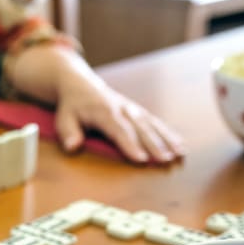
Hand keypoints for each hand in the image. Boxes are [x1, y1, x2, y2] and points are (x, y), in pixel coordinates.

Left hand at [55, 69, 184, 163]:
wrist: (81, 84)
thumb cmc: (72, 107)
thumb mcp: (63, 119)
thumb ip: (68, 133)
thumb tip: (72, 146)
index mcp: (104, 112)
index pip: (119, 130)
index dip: (130, 145)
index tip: (141, 159)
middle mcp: (122, 109)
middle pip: (140, 129)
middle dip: (154, 145)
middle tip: (165, 160)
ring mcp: (132, 109)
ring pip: (152, 124)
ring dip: (167, 139)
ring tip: (179, 153)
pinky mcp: (138, 111)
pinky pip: (155, 121)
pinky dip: (168, 132)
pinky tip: (180, 144)